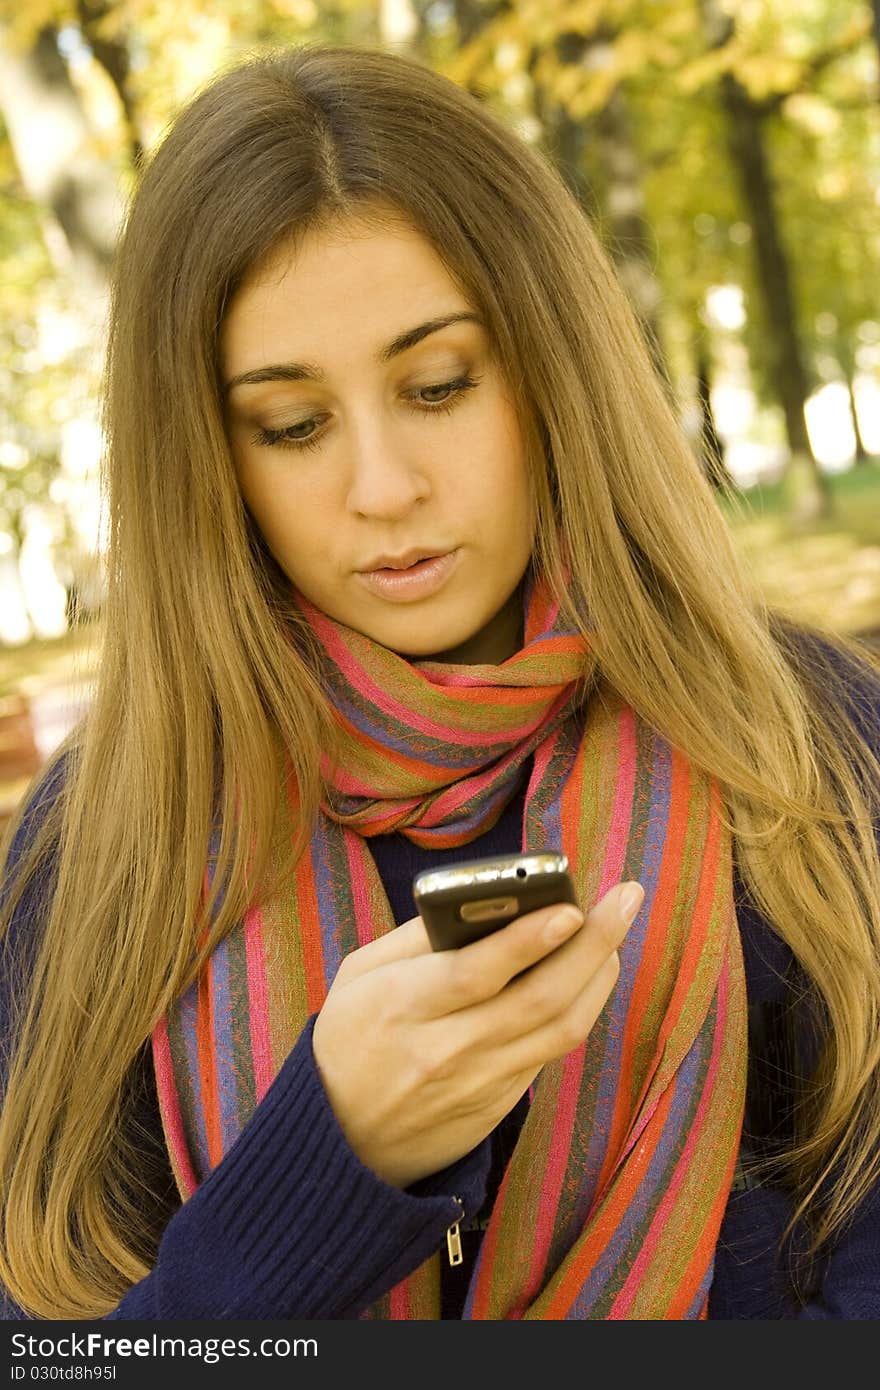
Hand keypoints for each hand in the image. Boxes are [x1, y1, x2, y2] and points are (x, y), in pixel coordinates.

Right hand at [311, 880, 643, 1187]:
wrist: (340, 1143)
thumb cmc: (349, 1039)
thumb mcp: (360, 976)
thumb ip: (417, 936)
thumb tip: (485, 896)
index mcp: (402, 1007)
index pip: (476, 973)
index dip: (529, 939)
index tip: (571, 907)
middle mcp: (446, 1050)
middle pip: (539, 998)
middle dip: (593, 943)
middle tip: (626, 898)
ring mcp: (478, 1084)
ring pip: (560, 1030)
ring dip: (598, 976)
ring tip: (615, 932)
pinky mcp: (499, 1106)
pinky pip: (551, 1052)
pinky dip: (578, 1007)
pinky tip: (588, 975)